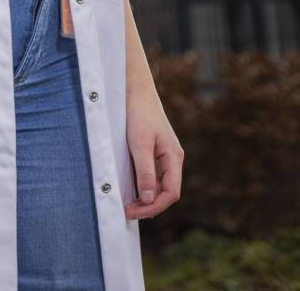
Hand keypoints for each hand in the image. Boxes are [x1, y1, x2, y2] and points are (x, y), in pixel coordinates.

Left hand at [124, 82, 183, 219]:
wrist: (135, 90)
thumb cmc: (139, 114)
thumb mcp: (140, 144)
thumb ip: (145, 172)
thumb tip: (148, 199)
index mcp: (174, 158)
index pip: (171, 192)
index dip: (155, 206)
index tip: (135, 212)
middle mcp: (172, 159)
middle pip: (165, 191)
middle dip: (148, 204)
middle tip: (127, 211)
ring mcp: (163, 155)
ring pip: (158, 184)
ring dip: (145, 196)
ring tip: (127, 204)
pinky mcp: (154, 151)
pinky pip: (151, 175)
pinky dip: (142, 185)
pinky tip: (129, 189)